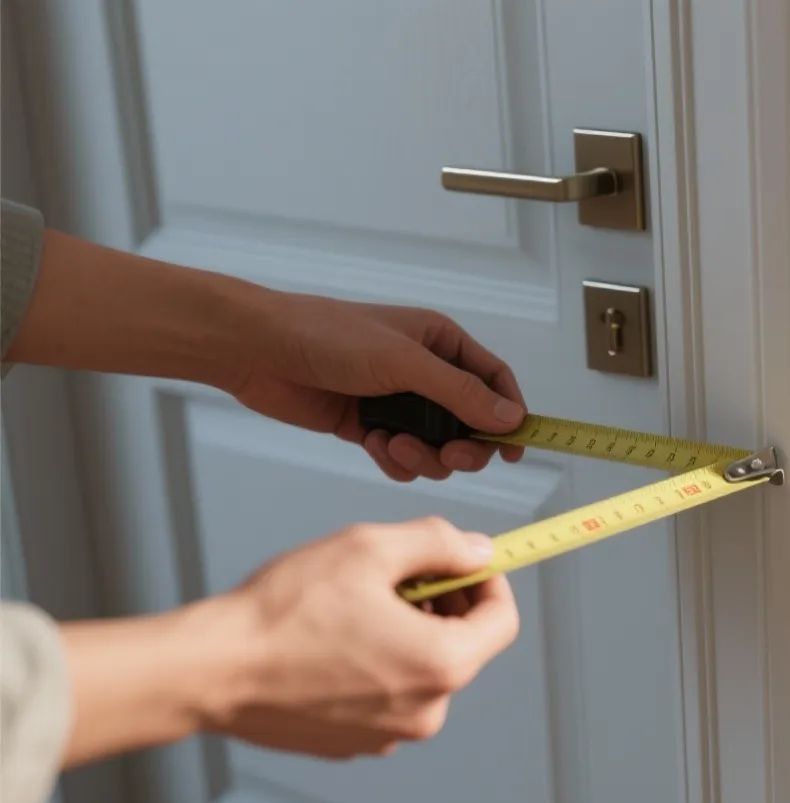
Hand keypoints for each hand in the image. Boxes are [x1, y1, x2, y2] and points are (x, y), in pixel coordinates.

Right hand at [208, 517, 520, 757]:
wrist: (210, 671)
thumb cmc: (283, 612)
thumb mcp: (369, 549)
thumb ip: (438, 543)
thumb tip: (477, 550)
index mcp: (443, 665)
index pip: (502, 620)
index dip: (486, 582)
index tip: (461, 562)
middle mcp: (426, 711)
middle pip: (461, 645)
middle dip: (439, 604)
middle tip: (394, 575)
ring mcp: (389, 736)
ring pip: (420, 670)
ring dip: (403, 633)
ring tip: (351, 608)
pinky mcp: (353, 744)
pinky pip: (385, 696)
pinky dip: (373, 665)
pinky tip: (329, 643)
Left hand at [234, 294, 529, 481]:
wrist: (258, 350)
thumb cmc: (329, 337)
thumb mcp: (404, 362)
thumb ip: (461, 393)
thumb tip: (511, 419)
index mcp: (441, 343)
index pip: (494, 380)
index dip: (510, 414)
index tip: (515, 448)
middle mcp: (425, 372)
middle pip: (472, 423)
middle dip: (464, 446)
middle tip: (449, 456)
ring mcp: (398, 402)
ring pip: (438, 447)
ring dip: (424, 457)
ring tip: (393, 445)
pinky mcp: (371, 427)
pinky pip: (403, 457)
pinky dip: (395, 461)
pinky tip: (374, 445)